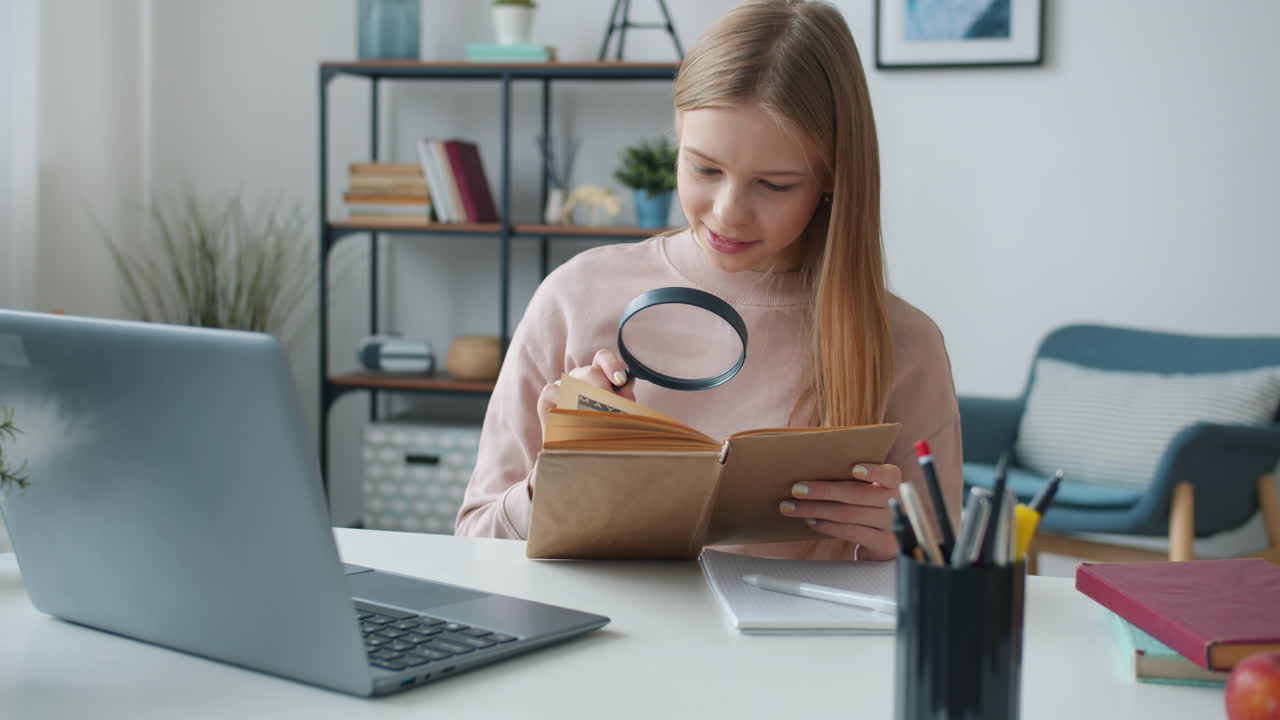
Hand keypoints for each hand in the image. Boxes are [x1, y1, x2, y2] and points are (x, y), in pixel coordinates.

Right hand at [533, 350, 636, 489]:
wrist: (578, 457)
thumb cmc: (600, 434)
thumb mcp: (617, 416)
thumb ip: (623, 400)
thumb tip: (627, 390)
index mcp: (599, 376)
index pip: (603, 359)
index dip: (612, 364)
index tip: (620, 380)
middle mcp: (580, 378)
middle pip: (591, 371)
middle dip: (604, 387)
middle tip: (612, 405)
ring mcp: (562, 386)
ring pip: (573, 380)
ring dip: (587, 397)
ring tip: (597, 415)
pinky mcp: (547, 398)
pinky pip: (554, 390)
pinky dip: (564, 400)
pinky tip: (574, 414)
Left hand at [777, 463, 901, 560]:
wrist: (885, 545)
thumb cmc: (869, 510)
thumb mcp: (869, 494)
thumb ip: (855, 482)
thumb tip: (812, 471)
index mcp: (894, 485)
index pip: (890, 474)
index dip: (874, 471)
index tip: (853, 468)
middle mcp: (898, 504)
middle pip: (858, 494)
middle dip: (823, 490)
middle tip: (796, 488)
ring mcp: (892, 526)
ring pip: (849, 514)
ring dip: (816, 509)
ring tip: (793, 507)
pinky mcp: (883, 545)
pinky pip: (850, 532)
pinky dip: (827, 526)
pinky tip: (811, 521)